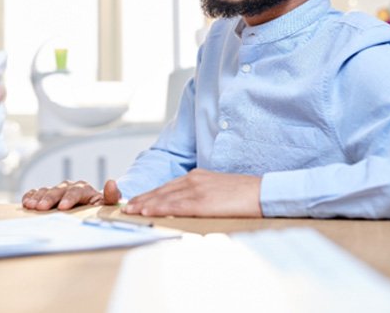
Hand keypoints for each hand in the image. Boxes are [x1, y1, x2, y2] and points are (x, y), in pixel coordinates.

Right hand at [22, 179, 120, 210]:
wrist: (92, 209)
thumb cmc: (99, 210)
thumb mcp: (107, 205)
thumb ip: (112, 196)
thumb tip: (111, 182)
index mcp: (85, 189)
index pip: (77, 191)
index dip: (69, 198)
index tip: (62, 207)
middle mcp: (70, 187)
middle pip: (60, 190)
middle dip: (50, 198)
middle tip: (41, 208)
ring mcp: (58, 190)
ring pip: (48, 190)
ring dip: (38, 197)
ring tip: (31, 205)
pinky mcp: (48, 195)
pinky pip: (38, 192)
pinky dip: (31, 195)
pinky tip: (26, 202)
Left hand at [122, 168, 262, 217]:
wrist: (263, 191)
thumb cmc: (244, 194)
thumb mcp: (218, 190)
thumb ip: (202, 194)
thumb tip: (190, 206)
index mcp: (197, 176)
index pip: (168, 187)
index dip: (150, 194)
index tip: (137, 201)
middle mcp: (193, 180)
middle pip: (162, 190)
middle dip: (142, 199)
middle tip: (126, 208)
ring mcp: (197, 189)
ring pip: (164, 197)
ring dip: (145, 204)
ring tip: (130, 211)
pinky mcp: (203, 201)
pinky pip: (176, 205)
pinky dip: (159, 208)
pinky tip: (148, 212)